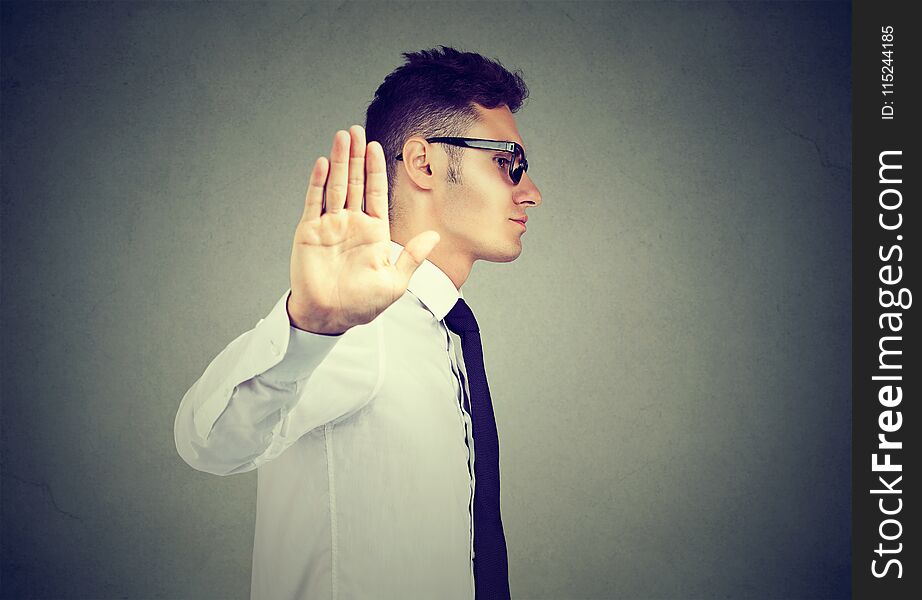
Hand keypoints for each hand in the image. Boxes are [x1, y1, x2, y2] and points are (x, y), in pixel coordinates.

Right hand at [287, 125, 439, 333]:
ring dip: (339, 161)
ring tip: (341, 137)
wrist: (330, 317)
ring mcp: (330, 225)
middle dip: (356, 156)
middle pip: (355, 182)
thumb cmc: (363, 305)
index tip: (376, 147)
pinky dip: (318, 182)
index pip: (376, 192)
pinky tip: (324, 163)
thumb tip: (434, 236)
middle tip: (356, 130)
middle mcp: (352, 223)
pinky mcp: (310, 231)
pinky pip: (314, 201)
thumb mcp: (395, 283)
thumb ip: (412, 257)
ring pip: (335, 185)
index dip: (376, 170)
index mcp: (374, 232)